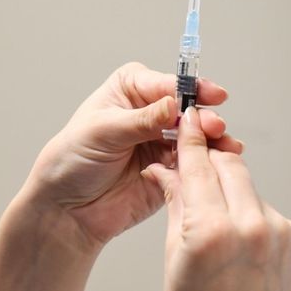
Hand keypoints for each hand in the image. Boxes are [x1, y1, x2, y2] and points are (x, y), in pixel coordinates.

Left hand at [21, 62, 242, 245]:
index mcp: (131, 89)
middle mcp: (151, 110)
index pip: (168, 83)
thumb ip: (142, 119)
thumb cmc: (73, 158)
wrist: (68, 206)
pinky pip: (194, 163)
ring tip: (223, 145)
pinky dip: (206, 162)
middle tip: (214, 126)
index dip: (191, 88)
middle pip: (188, 108)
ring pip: (196, 135)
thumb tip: (174, 104)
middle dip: (203, 116)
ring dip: (211, 140)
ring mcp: (163, 139)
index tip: (211, 94)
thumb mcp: (104, 131)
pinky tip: (218, 163)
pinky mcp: (171, 168)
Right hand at [143, 107, 290, 290]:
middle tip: (192, 158)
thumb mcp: (176, 255)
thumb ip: (176, 203)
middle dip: (208, 157)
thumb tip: (165, 169)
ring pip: (246, 182)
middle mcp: (251, 227)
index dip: (189, 138)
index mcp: (212, 231)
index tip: (185, 119)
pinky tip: (233, 228)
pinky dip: (245, 207)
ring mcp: (278, 231)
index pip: (197, 165)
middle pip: (228, 163)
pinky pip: (263, 205)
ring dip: (226, 184)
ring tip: (209, 207)